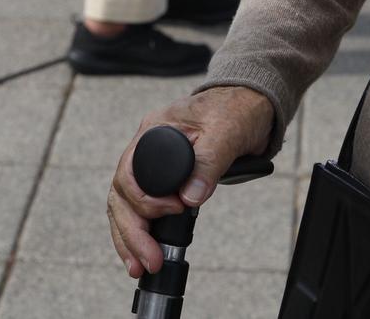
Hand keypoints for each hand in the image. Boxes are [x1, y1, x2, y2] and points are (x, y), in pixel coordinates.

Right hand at [108, 86, 273, 278]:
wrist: (248, 103)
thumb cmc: (235, 110)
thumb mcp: (226, 132)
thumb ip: (208, 162)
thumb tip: (190, 198)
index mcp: (153, 130)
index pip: (129, 173)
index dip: (146, 200)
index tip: (174, 211)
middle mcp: (145, 147)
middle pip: (120, 194)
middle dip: (131, 232)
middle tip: (148, 260)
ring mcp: (151, 163)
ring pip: (124, 205)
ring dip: (128, 237)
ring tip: (138, 265)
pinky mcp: (163, 179)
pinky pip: (139, 207)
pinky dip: (139, 230)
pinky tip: (143, 250)